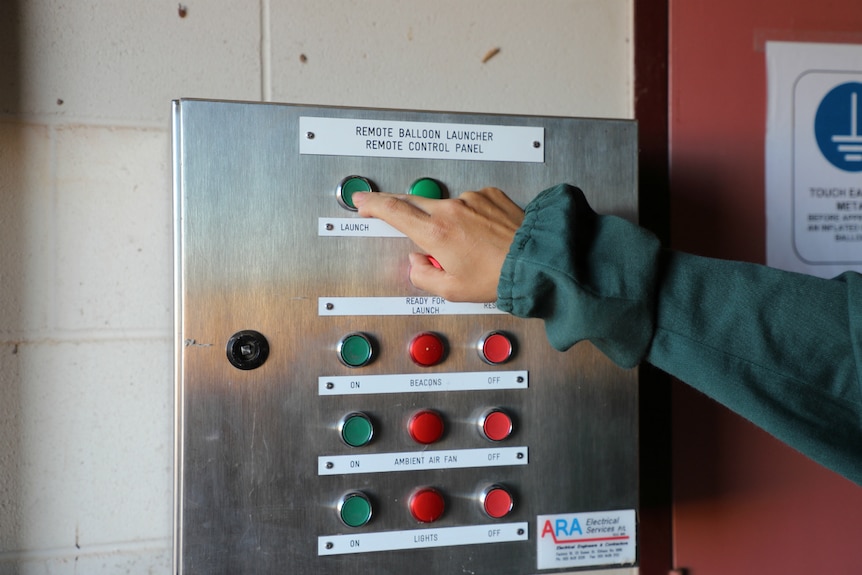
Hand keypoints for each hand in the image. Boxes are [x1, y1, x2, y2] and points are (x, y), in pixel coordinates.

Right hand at [353, 188, 523, 301]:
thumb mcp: (452, 290)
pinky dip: (470, 216)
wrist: (537, 260)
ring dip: (447, 221)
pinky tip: (483, 235)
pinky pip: (470, 203)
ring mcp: (471, 199)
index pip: (393, 211)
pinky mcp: (490, 195)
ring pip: (446, 207)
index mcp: (436, 233)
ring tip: (468, 247)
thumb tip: (416, 262)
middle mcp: (451, 210)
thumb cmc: (498, 277)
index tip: (362, 202)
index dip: (373, 205)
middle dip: (403, 211)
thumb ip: (423, 275)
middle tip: (400, 220)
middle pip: (413, 203)